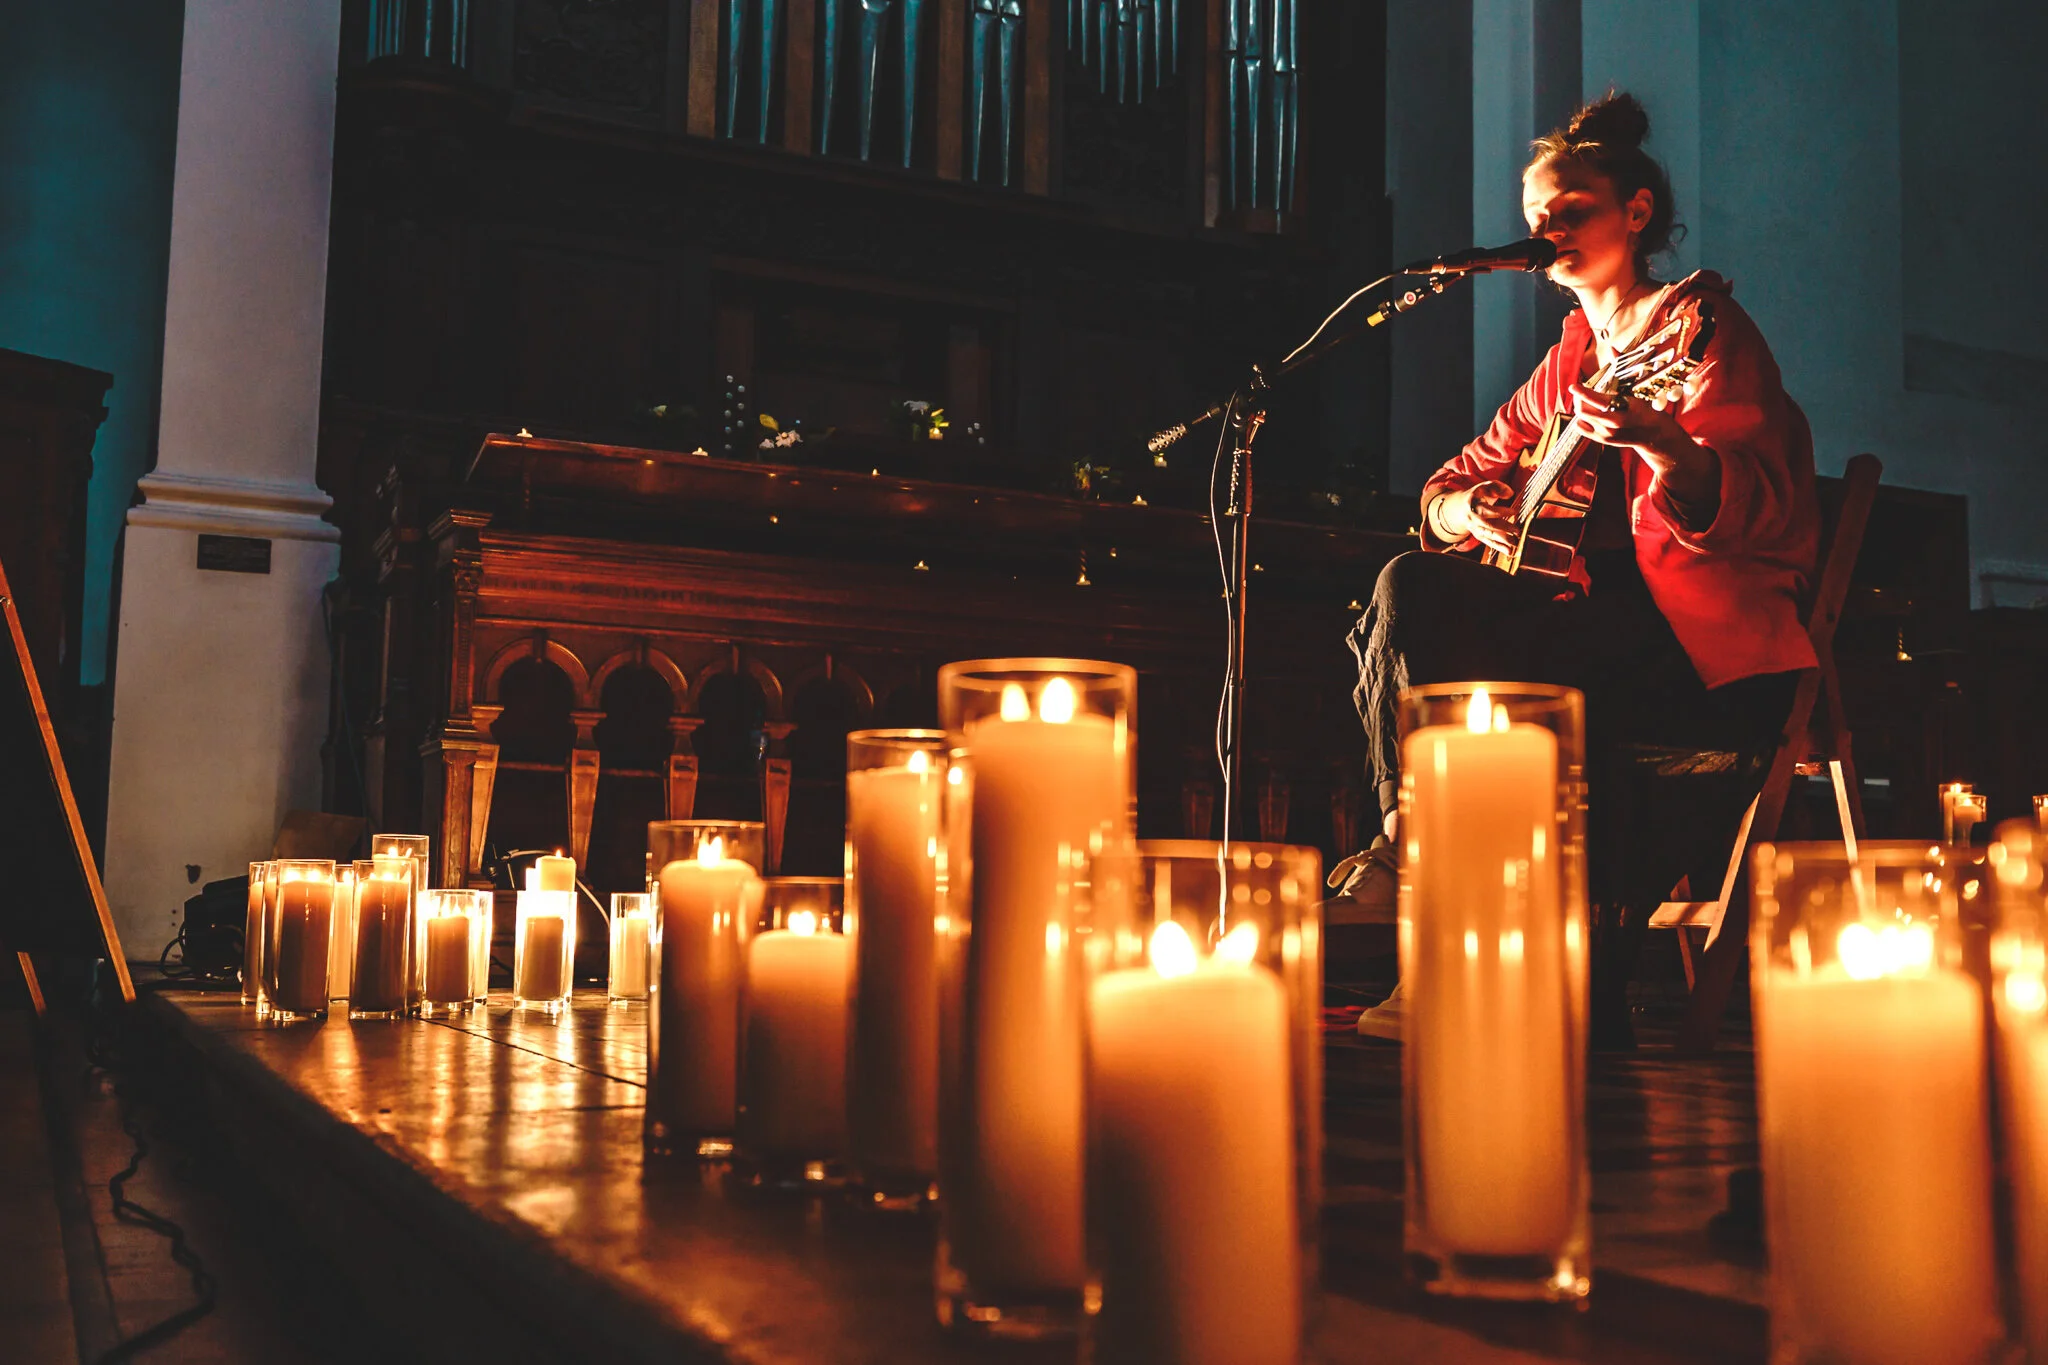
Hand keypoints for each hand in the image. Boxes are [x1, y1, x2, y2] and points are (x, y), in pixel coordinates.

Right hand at [1436, 480, 1518, 556]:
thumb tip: (1511, 494)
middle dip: (1503, 528)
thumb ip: (1498, 487)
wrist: (1459, 508)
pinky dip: (1499, 547)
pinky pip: (1488, 542)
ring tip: (1515, 544)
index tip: (1515, 511)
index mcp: (1474, 505)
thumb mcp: (1485, 486)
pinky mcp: (1478, 535)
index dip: (1501, 511)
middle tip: (1517, 530)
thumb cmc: (1477, 495)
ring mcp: (1475, 529)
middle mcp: (1473, 519)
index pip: (1488, 510)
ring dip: (1502, 541)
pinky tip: (1509, 551)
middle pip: (1488, 525)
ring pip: (1489, 536)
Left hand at [1566, 380, 1720, 508]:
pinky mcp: (1602, 440)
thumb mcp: (1636, 390)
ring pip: (1581, 417)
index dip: (1581, 391)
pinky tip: (1588, 412)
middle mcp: (1611, 424)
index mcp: (1621, 409)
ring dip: (1581, 407)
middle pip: (1583, 409)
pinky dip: (1580, 418)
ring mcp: (1605, 434)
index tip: (1573, 386)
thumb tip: (1613, 348)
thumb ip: (1621, 369)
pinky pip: (1581, 428)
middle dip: (1580, 398)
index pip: (1594, 399)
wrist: (1654, 435)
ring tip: (1588, 401)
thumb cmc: (1647, 410)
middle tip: (1583, 391)